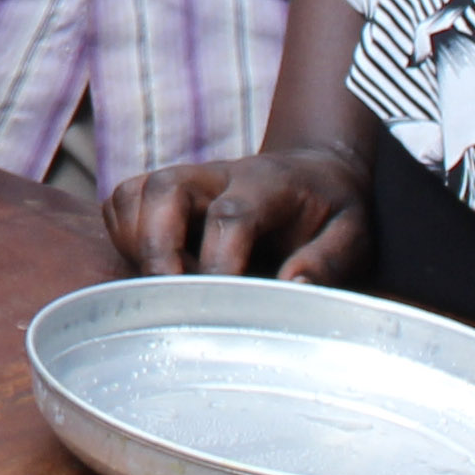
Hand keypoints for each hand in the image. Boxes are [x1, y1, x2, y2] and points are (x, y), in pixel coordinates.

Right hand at [103, 140, 369, 282]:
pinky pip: (120, 204)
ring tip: (161, 287)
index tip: (219, 302)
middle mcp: (218, 176)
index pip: (231, 216)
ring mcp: (185, 181)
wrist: (312, 172)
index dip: (218, 260)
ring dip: (134, 241)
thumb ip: (327, 260)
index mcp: (268, 185)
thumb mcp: (354, 235)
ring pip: (133, 193)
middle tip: (169, 298)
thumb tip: (290, 287)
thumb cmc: (330, 212)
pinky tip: (151, 269)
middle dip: (156, 245)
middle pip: (165, 188)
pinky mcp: (161, 192)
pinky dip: (123, 237)